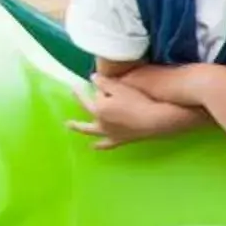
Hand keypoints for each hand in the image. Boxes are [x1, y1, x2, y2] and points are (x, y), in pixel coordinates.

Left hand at [65, 74, 191, 148]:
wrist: (155, 120)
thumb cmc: (138, 101)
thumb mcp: (120, 86)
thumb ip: (103, 81)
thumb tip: (92, 78)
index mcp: (99, 108)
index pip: (92, 95)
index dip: (92, 88)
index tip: (87, 82)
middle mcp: (101, 122)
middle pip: (86, 112)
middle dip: (78, 104)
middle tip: (70, 99)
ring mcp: (109, 133)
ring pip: (91, 131)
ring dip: (80, 128)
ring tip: (70, 126)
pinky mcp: (119, 140)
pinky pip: (106, 144)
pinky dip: (99, 146)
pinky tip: (94, 147)